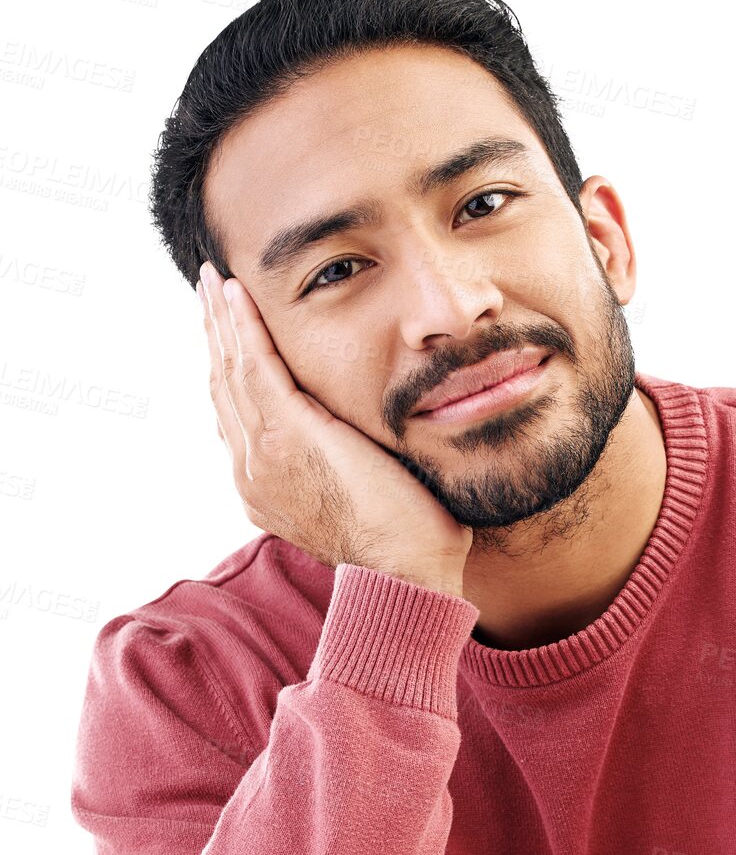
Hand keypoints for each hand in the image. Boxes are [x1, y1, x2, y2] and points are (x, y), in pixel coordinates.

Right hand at [198, 261, 471, 595]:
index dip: (231, 368)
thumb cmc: (406, 547)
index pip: (239, 415)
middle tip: (210, 291)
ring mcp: (264, 454)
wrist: (405, 574)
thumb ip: (346, 468)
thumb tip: (363, 446)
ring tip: (215, 280)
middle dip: (217, 335)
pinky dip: (244, 328)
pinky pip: (256, 369)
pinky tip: (236, 295)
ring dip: (222, 320)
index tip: (228, 335)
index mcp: (267, 487)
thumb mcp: (361, 499)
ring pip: (232, 372)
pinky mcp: (288, 436)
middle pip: (225, 387)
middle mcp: (252, 471)